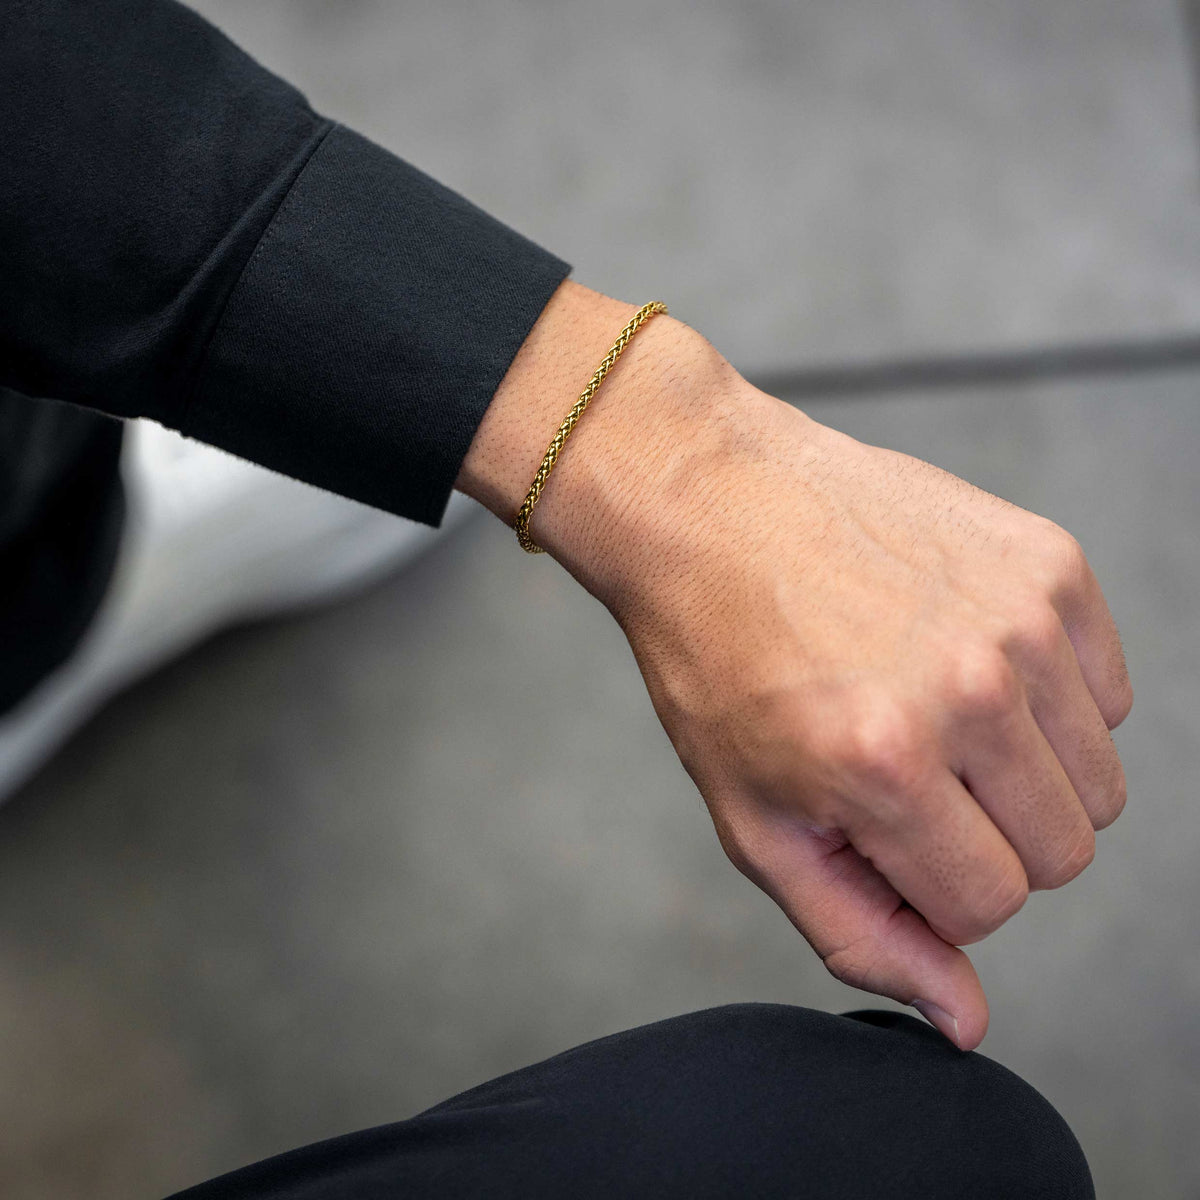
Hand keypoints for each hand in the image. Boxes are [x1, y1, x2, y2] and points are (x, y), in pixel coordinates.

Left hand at [459, 284, 1131, 1049]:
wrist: (712, 505)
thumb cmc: (717, 661)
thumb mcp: (755, 819)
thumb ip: (861, 933)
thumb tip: (965, 1020)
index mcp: (882, 767)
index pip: (990, 906)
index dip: (933, 883)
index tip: (881, 827)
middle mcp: (968, 690)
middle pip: (1066, 850)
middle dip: (988, 835)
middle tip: (909, 772)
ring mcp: (1018, 618)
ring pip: (1098, 777)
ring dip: (1022, 767)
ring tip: (929, 707)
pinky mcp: (1048, 562)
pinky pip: (1108, 688)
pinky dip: (1049, 696)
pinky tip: (960, 654)